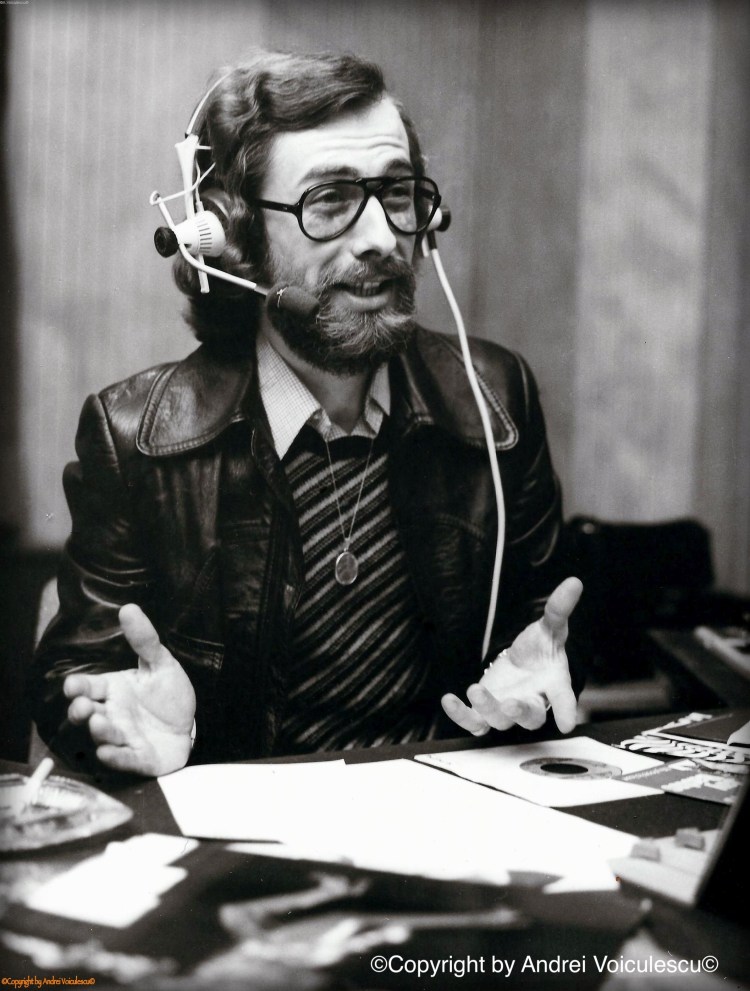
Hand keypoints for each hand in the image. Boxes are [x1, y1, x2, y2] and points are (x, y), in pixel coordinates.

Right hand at [64, 604, 195, 775]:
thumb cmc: (168, 696)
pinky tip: (108, 752)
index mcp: (114, 690)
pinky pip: (124, 759)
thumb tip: (129, 608)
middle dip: (81, 711)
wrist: (189, 727)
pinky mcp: (138, 758)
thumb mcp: (161, 664)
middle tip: (83, 706)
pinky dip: (115, 757)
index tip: (72, 685)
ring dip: (99, 731)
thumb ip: (145, 640)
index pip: (89, 686)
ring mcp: (123, 737)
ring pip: (103, 736)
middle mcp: (113, 714)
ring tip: (99, 723)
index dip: (78, 687)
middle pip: (88, 713)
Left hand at [441, 577, 582, 735]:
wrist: (521, 664)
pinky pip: (473, 721)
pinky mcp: (485, 711)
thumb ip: (559, 609)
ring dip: (487, 707)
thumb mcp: (550, 626)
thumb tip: (574, 582)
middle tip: (511, 705)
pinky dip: (460, 715)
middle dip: (521, 713)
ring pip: (499, 720)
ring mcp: (506, 710)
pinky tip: (448, 700)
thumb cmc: (540, 649)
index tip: (566, 724)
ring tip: (475, 689)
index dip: (566, 711)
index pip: (563, 699)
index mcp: (553, 684)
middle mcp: (532, 702)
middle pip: (530, 717)